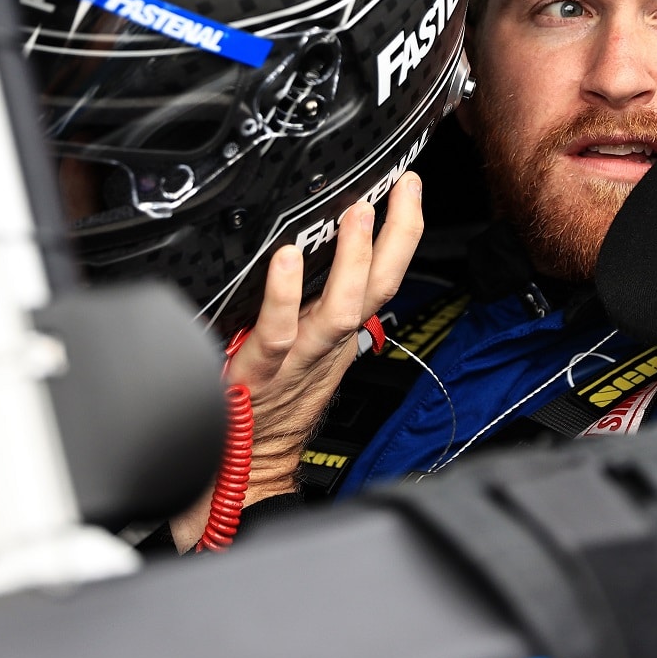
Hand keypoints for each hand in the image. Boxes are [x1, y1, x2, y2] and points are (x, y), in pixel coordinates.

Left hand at [227, 171, 424, 485]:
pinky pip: (278, 332)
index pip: (384, 277)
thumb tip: (312, 253)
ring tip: (356, 216)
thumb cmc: (271, 409)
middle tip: (402, 191)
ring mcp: (298, 358)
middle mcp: (328, 343)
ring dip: (354, 262)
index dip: (403, 233)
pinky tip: (287, 262)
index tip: (409, 187)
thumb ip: (313, 307)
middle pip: (380, 288)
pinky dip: (285, 296)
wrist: (247, 470)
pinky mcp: (260, 372)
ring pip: (341, 309)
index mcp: (340, 334)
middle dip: (398, 236)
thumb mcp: (304, 351)